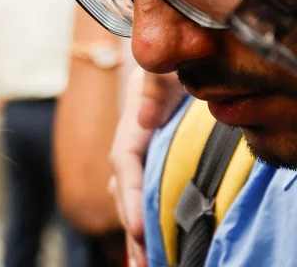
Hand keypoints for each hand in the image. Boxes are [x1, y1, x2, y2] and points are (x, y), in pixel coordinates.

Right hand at [108, 69, 184, 266]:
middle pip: (124, 190)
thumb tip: (143, 117)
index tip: (140, 229)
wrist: (169, 53)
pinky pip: (141, 193)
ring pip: (130, 196)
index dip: (132, 198)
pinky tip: (147, 243)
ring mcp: (138, 154)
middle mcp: (131, 143)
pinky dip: (142, 219)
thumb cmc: (173, 61)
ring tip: (143, 264)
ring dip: (136, 230)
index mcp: (133, 124)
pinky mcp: (150, 161)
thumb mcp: (165, 69)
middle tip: (143, 262)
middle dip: (132, 228)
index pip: (127, 165)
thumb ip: (153, 87)